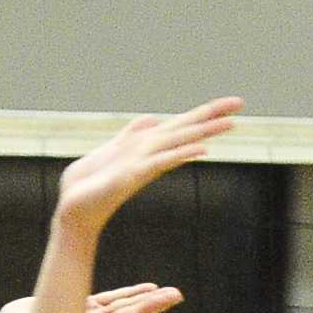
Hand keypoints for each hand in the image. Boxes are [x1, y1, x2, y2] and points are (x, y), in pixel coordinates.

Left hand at [54, 99, 241, 237]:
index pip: (179, 124)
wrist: (72, 208)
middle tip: (241, 104)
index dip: (203, 113)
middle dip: (212, 116)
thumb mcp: (110, 149)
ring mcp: (143, 165)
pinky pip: (160, 163)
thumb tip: (151, 119)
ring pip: (178, 143)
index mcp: (145, 146)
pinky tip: (200, 152)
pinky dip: (179, 156)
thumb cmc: (90, 184)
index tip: (230, 103)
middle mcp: (149, 154)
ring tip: (231, 123)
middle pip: (185, 130)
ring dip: (204, 132)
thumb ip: (130, 134)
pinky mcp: (132, 177)